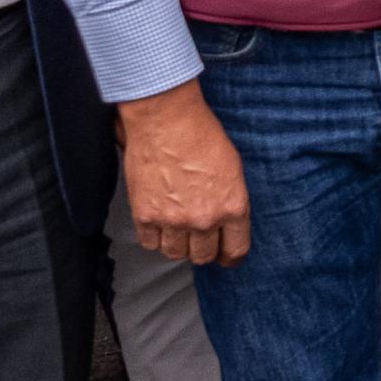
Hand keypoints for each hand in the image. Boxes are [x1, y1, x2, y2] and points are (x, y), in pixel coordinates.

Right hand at [118, 84, 251, 264]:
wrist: (167, 122)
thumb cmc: (202, 136)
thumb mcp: (232, 169)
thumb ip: (230, 200)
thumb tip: (227, 220)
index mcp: (232, 206)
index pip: (235, 250)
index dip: (231, 257)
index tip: (227, 258)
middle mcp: (204, 219)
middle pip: (203, 256)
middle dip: (203, 251)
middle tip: (199, 241)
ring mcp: (172, 220)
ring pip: (175, 253)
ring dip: (177, 245)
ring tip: (177, 230)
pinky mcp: (145, 216)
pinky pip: (149, 243)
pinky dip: (154, 237)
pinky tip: (158, 224)